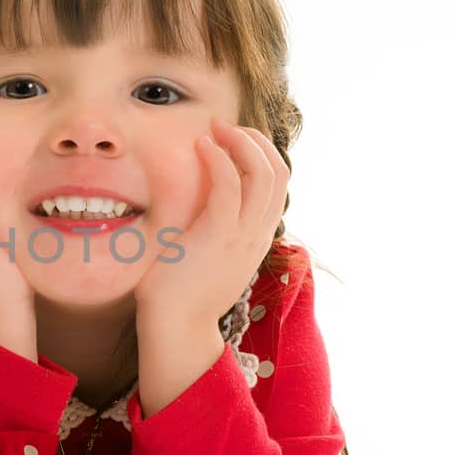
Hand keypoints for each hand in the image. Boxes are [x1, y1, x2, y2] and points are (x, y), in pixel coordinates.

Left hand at [133, 120, 289, 324]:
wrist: (176, 327)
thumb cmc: (181, 293)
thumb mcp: (209, 256)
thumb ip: (215, 231)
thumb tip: (198, 205)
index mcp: (257, 238)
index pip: (278, 185)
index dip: (262, 154)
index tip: (235, 139)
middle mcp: (257, 234)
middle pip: (279, 172)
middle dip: (257, 140)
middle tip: (227, 126)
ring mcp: (242, 235)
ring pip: (263, 173)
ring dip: (242, 142)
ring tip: (217, 128)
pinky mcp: (219, 234)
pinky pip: (229, 184)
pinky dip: (219, 157)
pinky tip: (202, 146)